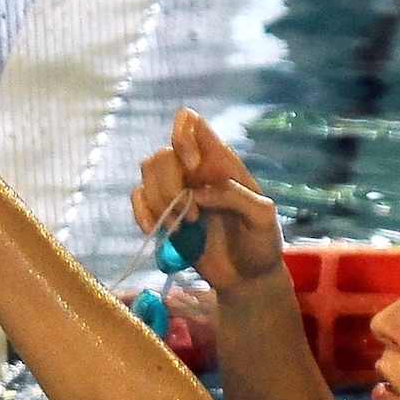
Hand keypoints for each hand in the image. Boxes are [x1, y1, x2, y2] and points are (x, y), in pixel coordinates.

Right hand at [131, 108, 283, 291]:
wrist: (247, 277)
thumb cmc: (261, 243)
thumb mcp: (262, 218)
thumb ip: (236, 197)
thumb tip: (198, 192)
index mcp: (220, 161)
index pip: (190, 123)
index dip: (182, 136)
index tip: (194, 168)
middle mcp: (194, 170)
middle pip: (162, 156)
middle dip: (170, 187)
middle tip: (194, 218)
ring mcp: (177, 191)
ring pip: (147, 174)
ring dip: (158, 203)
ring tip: (181, 230)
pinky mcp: (163, 213)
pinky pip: (138, 198)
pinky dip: (142, 214)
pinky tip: (157, 232)